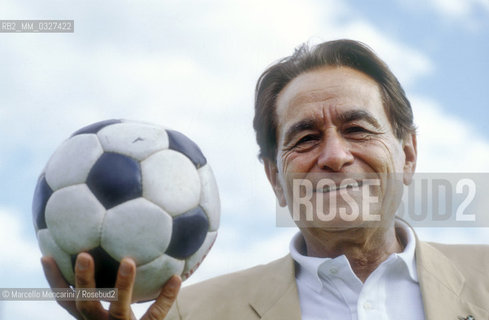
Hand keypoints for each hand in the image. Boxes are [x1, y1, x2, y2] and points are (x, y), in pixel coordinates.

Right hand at [41, 253, 180, 319]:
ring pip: (118, 309)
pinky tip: (175, 277)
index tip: (46, 256)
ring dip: (122, 285)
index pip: (66, 300)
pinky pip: (155, 315)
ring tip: (129, 261)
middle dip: (83, 280)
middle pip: (86, 303)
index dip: (54, 280)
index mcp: (89, 318)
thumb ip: (107, 283)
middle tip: (83, 254)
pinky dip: (165, 296)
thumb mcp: (113, 308)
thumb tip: (109, 241)